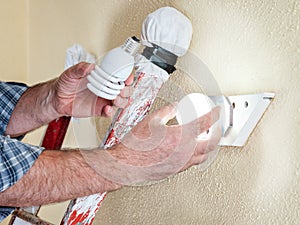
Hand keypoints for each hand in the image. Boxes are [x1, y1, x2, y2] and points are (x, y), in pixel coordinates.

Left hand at [53, 62, 133, 117]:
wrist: (57, 98)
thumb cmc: (66, 83)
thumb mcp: (71, 72)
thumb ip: (80, 68)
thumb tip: (90, 66)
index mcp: (104, 77)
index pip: (121, 76)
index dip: (127, 77)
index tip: (128, 78)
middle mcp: (107, 88)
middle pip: (125, 90)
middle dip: (127, 90)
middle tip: (122, 90)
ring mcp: (104, 99)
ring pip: (121, 101)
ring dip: (122, 101)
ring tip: (115, 100)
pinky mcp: (99, 110)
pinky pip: (109, 113)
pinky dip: (111, 112)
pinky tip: (107, 109)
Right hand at [81, 104, 220, 184]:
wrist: (127, 165)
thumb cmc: (136, 146)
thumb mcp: (152, 120)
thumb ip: (167, 111)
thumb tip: (175, 106)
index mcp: (181, 136)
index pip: (205, 122)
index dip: (214, 114)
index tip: (217, 110)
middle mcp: (185, 152)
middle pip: (211, 143)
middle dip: (217, 133)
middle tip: (215, 126)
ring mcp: (182, 163)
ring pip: (204, 155)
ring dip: (209, 146)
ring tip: (205, 138)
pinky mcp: (176, 170)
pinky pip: (193, 162)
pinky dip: (197, 155)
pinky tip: (190, 150)